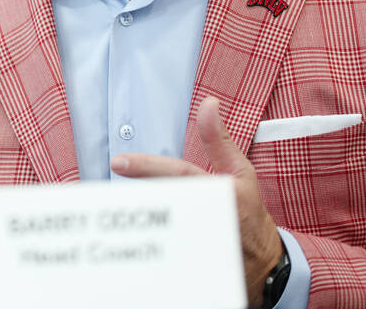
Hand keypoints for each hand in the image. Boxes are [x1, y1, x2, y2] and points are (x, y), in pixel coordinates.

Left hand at [110, 96, 282, 306]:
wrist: (262, 260)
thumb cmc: (248, 209)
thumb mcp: (240, 170)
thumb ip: (218, 139)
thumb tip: (209, 104)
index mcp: (219, 192)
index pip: (178, 175)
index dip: (148, 167)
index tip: (119, 162)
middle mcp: (204, 216)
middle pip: (159, 200)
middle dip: (132, 193)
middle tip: (110, 181)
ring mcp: (194, 241)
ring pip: (156, 224)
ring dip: (132, 214)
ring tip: (103, 205)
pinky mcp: (183, 259)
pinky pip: (157, 246)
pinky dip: (139, 237)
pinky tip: (119, 233)